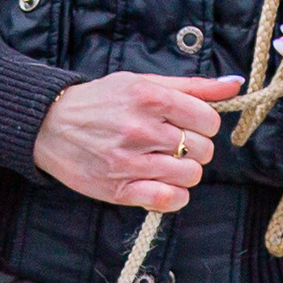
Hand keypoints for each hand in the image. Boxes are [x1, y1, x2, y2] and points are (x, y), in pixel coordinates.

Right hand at [33, 73, 242, 213]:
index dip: (205, 124)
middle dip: (195, 147)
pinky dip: (174, 195)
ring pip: (190, 175)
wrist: (49, 124)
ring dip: (184, 171)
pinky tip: (163, 184)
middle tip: (174, 143)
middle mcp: (141, 129)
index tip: (190, 125)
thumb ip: (191, 86)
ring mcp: (130, 162)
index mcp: (149, 98)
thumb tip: (234, 84)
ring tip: (166, 162)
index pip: (209, 120)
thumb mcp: (142, 82)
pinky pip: (169, 199)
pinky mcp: (119, 189)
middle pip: (203, 149)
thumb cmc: (100, 101)